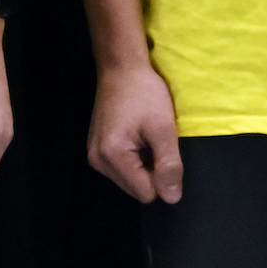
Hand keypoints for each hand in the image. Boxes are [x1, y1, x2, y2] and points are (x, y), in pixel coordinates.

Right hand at [89, 62, 182, 203]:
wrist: (121, 68)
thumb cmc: (144, 93)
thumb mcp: (164, 128)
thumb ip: (169, 165)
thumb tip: (172, 198)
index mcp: (112, 156)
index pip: (146, 193)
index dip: (162, 176)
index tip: (163, 149)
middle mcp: (97, 160)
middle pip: (136, 189)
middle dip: (151, 171)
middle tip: (153, 141)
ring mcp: (94, 155)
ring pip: (130, 180)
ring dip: (144, 164)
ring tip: (144, 137)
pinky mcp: (97, 149)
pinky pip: (122, 168)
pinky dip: (135, 158)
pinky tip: (136, 137)